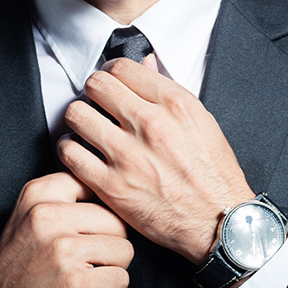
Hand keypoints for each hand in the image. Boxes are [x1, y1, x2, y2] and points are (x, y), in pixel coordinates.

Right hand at [0, 173, 132, 287]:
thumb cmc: (19, 263)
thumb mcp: (29, 215)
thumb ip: (64, 197)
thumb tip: (108, 189)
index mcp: (37, 195)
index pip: (95, 185)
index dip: (101, 210)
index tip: (88, 226)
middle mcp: (48, 217)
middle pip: (116, 221)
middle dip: (109, 243)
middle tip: (85, 257)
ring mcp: (63, 250)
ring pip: (124, 250)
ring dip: (111, 267)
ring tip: (84, 272)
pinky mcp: (76, 282)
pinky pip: (121, 278)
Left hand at [57, 56, 254, 264]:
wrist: (217, 222)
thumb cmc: (213, 177)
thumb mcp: (202, 123)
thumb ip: (169, 93)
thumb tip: (145, 66)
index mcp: (174, 104)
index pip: (122, 68)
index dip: (111, 73)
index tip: (111, 85)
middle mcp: (150, 125)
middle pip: (96, 86)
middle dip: (92, 93)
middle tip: (96, 106)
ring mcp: (128, 155)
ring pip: (77, 115)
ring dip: (78, 119)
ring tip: (86, 129)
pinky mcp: (112, 186)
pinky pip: (70, 154)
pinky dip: (70, 150)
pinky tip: (80, 153)